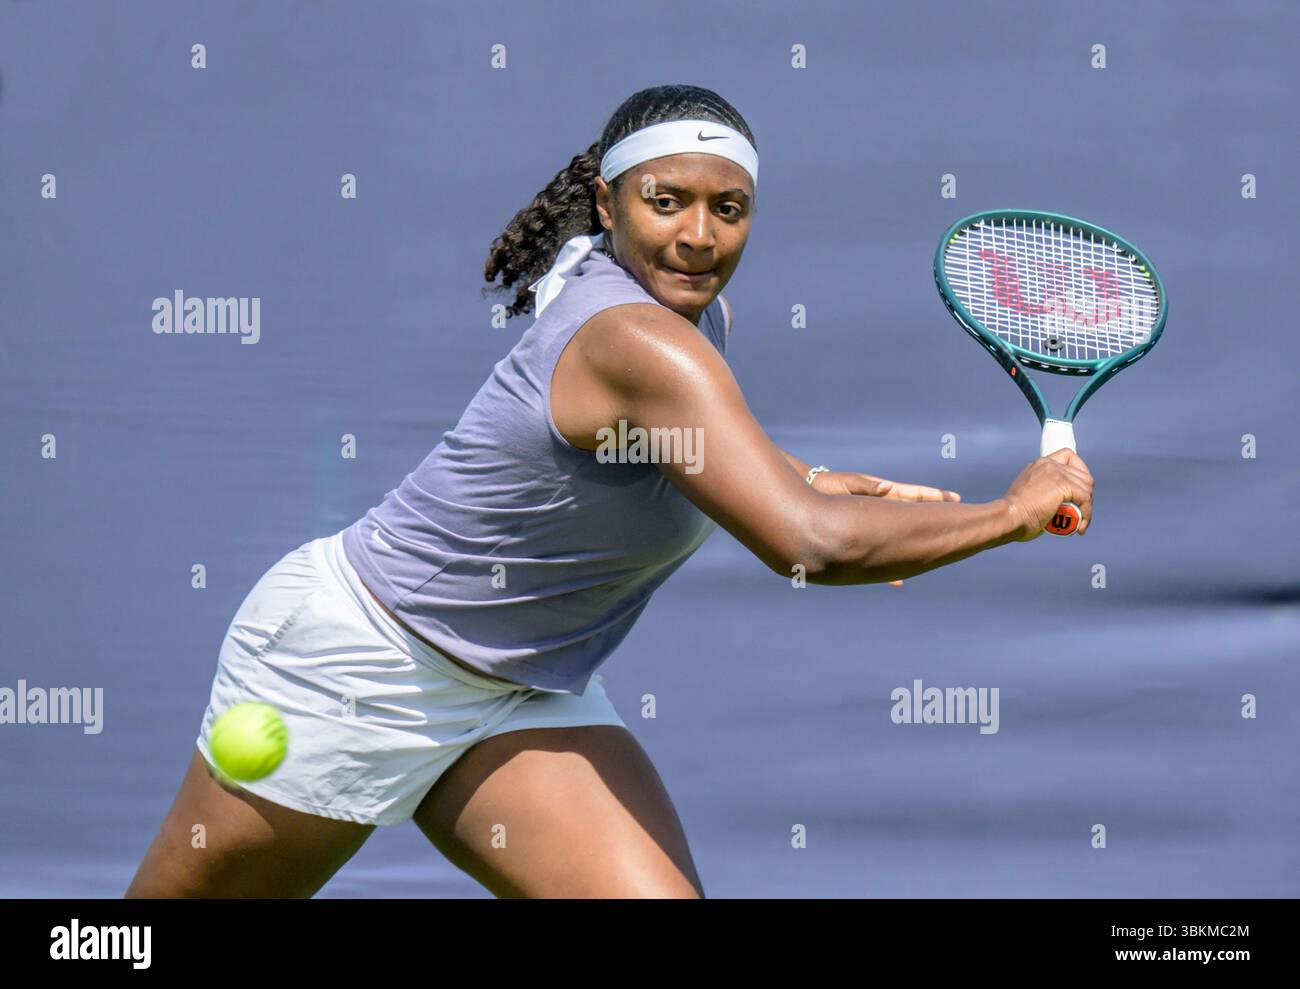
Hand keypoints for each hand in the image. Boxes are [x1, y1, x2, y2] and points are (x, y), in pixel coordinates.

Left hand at [810, 471, 961, 584]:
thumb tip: (887, 486)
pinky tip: (899, 583)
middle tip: (960, 521)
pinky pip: (878, 555)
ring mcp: (871, 524)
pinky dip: (889, 570)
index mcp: (880, 492)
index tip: (955, 499)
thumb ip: (866, 487)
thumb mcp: (845, 484)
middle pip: (913, 516)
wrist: (802, 494)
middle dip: (935, 519)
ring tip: (936, 555)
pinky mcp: (858, 538)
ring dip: (916, 546)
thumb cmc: (823, 486)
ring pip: (900, 538)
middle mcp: (880, 508)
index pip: (913, 495)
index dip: (934, 498)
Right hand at [1001, 449, 1094, 540]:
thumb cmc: (1014, 516)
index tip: (1079, 491)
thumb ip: (1043, 492)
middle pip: (1083, 474)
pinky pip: (1085, 498)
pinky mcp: (1062, 484)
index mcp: (1039, 465)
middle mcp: (1049, 464)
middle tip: (1081, 514)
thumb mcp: (1028, 496)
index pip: (1068, 457)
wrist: (1008, 518)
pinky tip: (1080, 527)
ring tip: (1080, 524)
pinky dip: (1087, 514)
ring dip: (1088, 506)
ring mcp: (1056, 473)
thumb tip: (1056, 506)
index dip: (1079, 472)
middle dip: (1086, 495)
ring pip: (1087, 486)